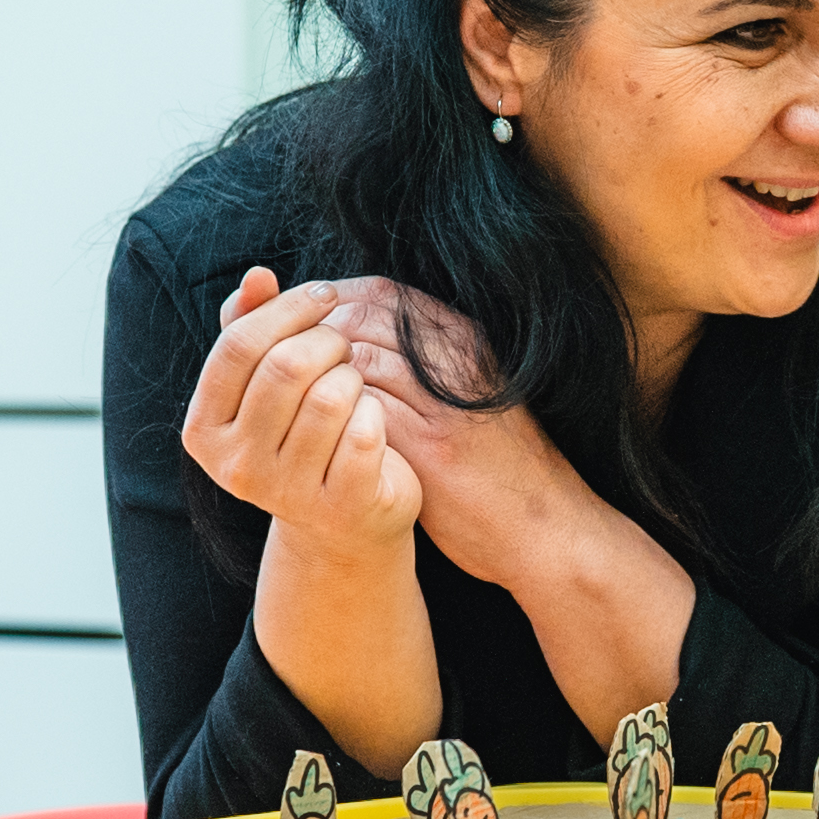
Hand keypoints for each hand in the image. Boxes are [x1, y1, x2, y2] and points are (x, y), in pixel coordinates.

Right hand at [183, 268, 420, 560]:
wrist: (343, 523)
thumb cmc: (302, 437)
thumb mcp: (266, 387)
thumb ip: (254, 328)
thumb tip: (257, 275)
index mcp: (204, 429)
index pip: (238, 345)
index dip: (287, 308)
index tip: (324, 295)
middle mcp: (235, 466)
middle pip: (286, 366)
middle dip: (327, 342)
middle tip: (344, 347)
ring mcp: (285, 493)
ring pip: (331, 396)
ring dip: (354, 378)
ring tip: (356, 386)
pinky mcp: (340, 506)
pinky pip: (366, 432)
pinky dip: (377, 414)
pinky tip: (374, 420)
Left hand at [313, 279, 609, 591]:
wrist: (543, 526)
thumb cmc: (500, 465)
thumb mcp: (468, 396)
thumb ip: (423, 364)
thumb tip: (359, 341)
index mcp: (466, 339)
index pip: (382, 293)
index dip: (331, 304)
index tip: (300, 328)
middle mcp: (457, 358)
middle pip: (360, 317)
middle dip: (310, 333)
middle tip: (276, 358)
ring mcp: (445, 399)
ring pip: (355, 358)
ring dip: (311, 372)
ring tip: (286, 395)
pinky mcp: (432, 445)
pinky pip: (362, 408)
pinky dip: (329, 410)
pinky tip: (309, 428)